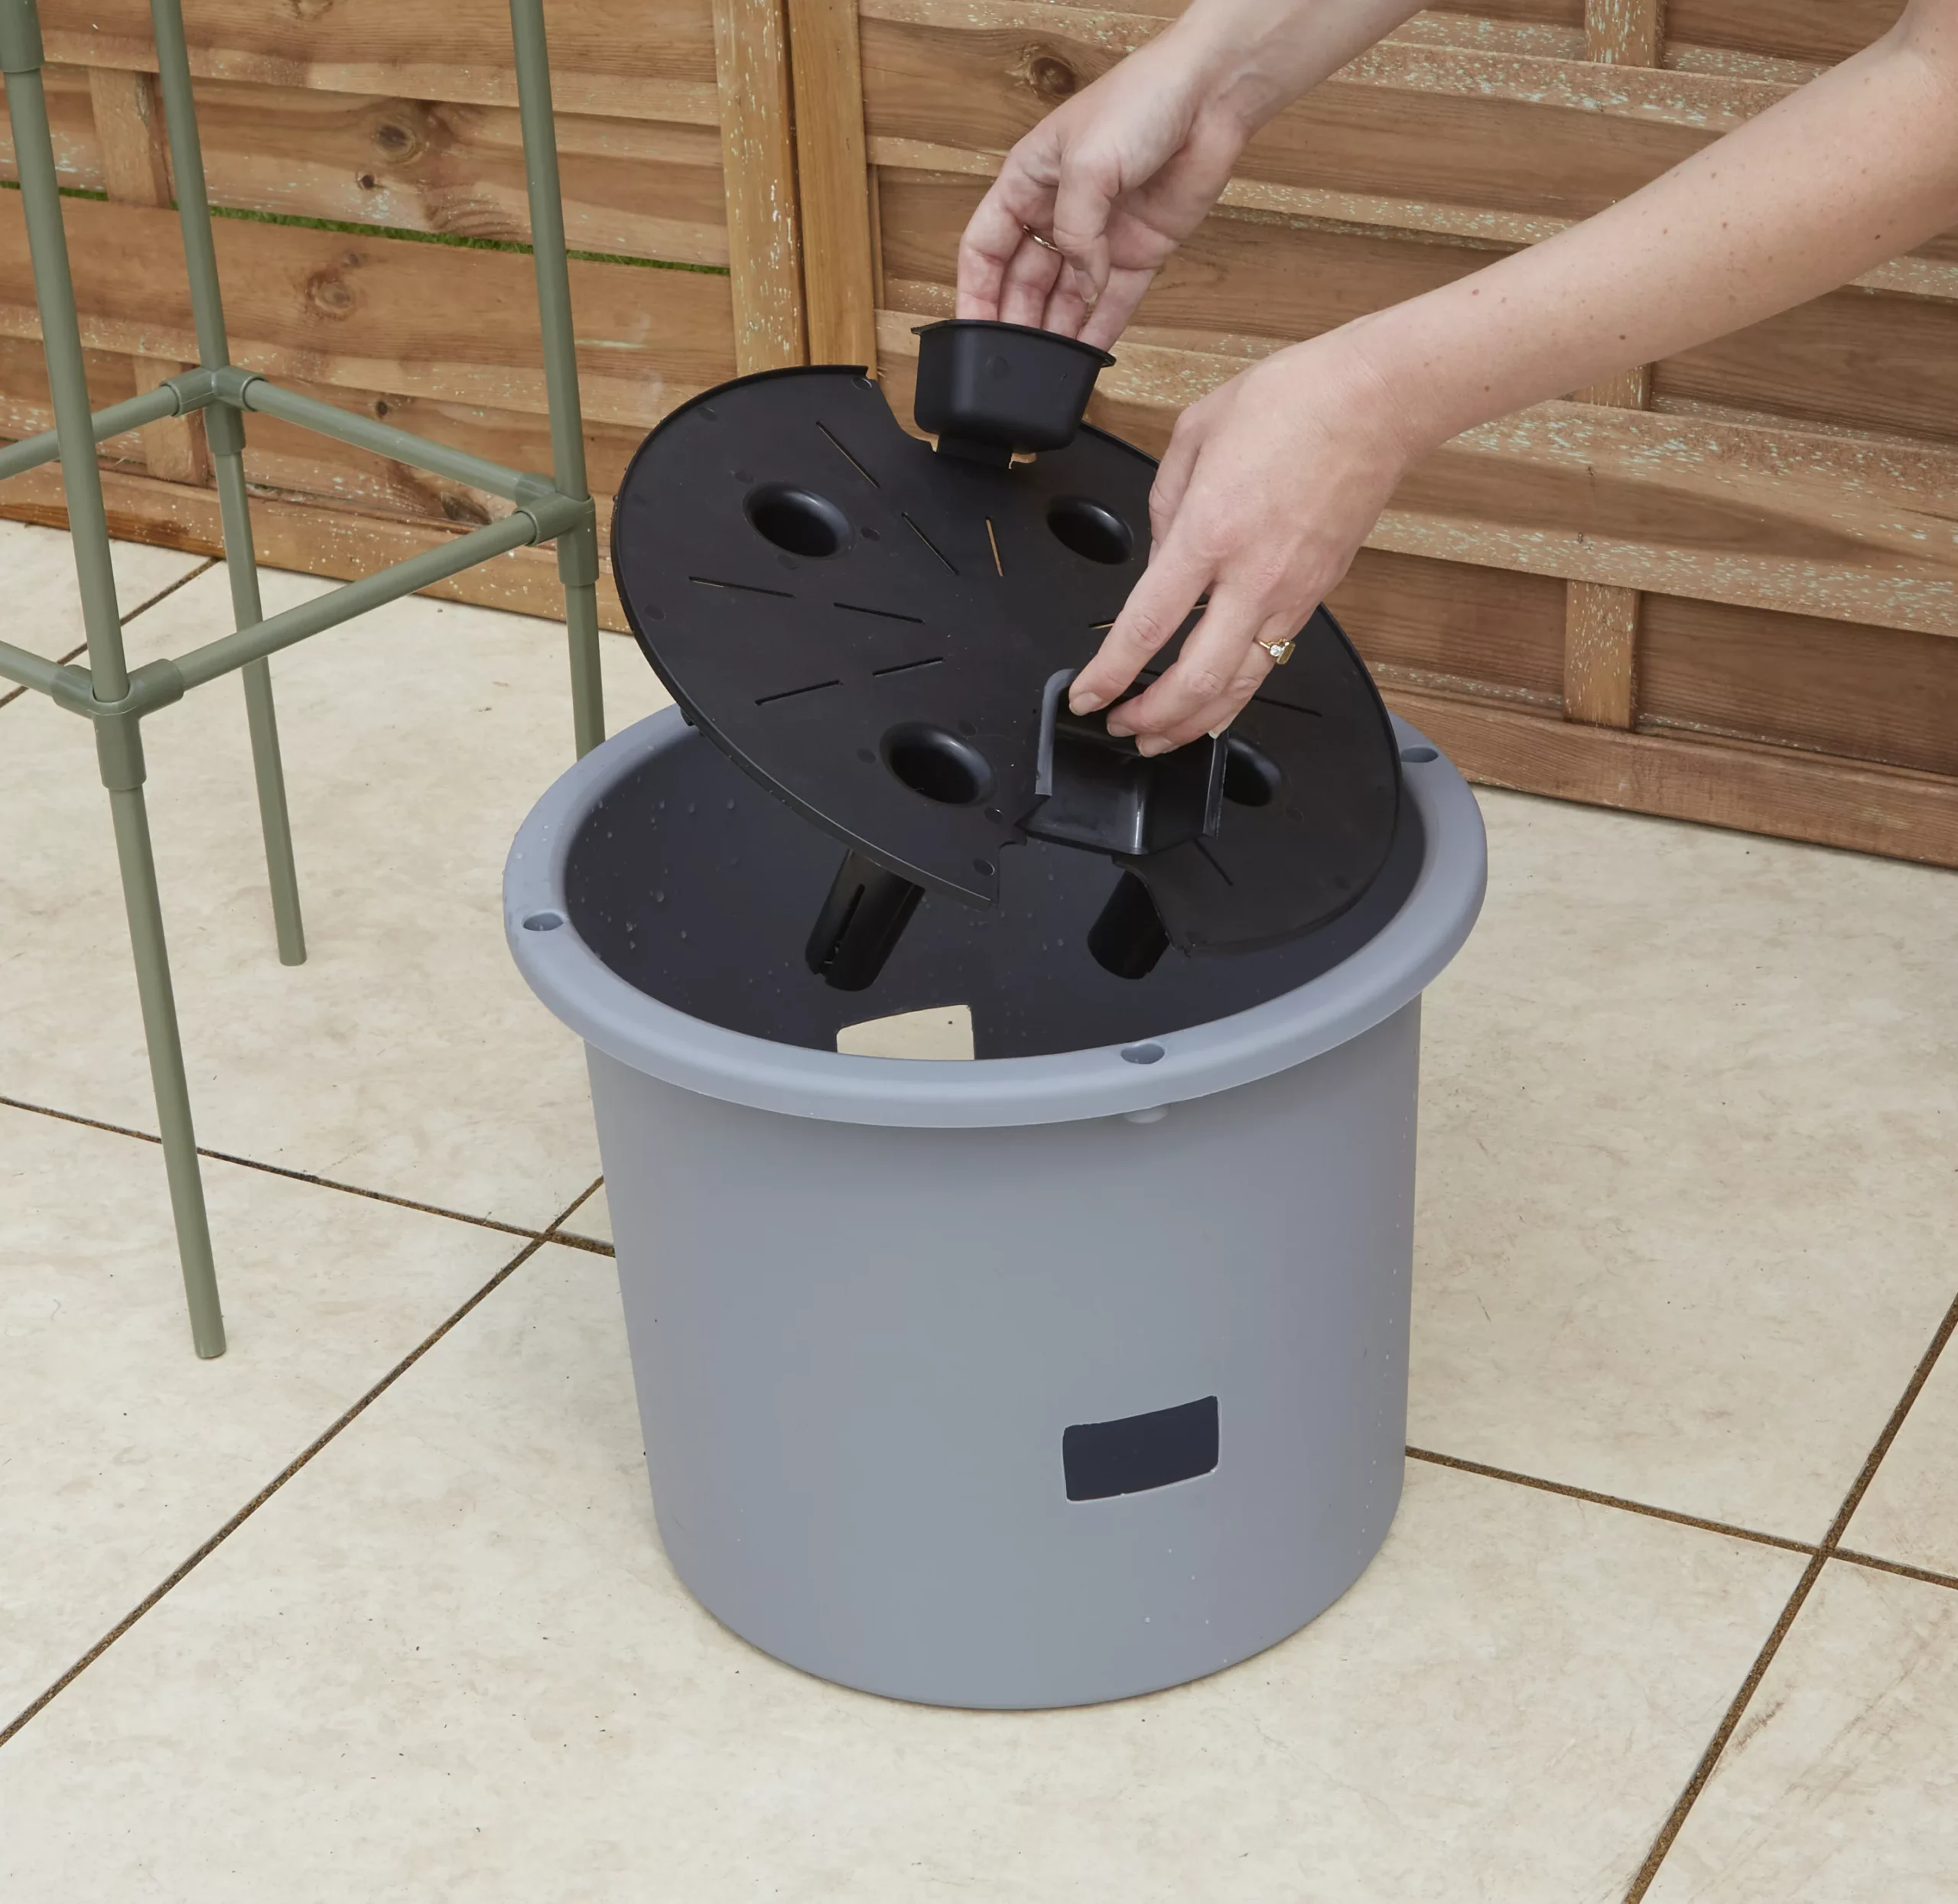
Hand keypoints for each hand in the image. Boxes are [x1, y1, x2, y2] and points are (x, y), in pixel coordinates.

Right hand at [955, 28, 1258, 348]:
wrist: (1211, 96)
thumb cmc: (1142, 101)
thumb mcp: (1087, 164)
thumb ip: (1075, 232)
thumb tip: (1081, 283)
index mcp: (1028, 182)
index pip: (985, 247)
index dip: (974, 292)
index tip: (969, 334)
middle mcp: (1058, 213)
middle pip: (1023, 282)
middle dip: (1016, 323)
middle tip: (1012, 365)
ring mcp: (1100, 237)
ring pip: (1065, 300)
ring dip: (1054, 335)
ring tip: (1044, 372)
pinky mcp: (1139, 254)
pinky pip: (1113, 304)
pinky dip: (1099, 333)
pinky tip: (1084, 361)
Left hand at [1071, 332, 1416, 751]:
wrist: (1377, 399)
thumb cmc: (1293, 402)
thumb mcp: (1195, 435)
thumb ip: (1164, 506)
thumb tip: (1157, 561)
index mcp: (1210, 532)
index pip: (1147, 625)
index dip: (1109, 674)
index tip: (1086, 696)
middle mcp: (1252, 576)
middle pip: (1197, 680)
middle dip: (1151, 718)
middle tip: (1120, 726)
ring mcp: (1290, 593)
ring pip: (1239, 687)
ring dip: (1193, 723)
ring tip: (1160, 737)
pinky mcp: (1316, 596)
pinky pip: (1269, 663)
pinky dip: (1236, 696)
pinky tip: (1215, 707)